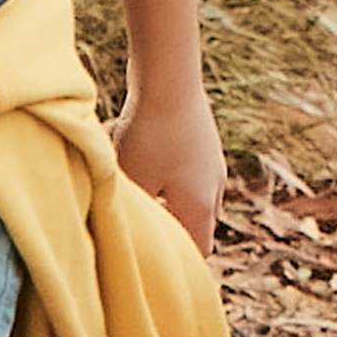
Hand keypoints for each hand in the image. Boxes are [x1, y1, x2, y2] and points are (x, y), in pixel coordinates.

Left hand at [109, 82, 226, 256]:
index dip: (178, 260)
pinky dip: (160, 164)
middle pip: (193, 221)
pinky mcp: (200, 135)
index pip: (198, 251)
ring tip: (130, 175)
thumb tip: (121, 228)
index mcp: (202, 208)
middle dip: (166, 224)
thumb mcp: (133, 180)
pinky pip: (180, 163)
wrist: (169, 75)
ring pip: (185, 189)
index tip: (155, 261)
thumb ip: (132, 211)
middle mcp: (214, 187)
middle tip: (139, 220)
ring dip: (160, 190)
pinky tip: (132, 142)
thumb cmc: (149, 133)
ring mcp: (210, 159)